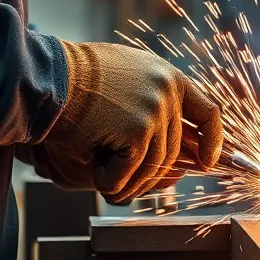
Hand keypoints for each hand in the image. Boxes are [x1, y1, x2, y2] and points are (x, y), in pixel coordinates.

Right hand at [28, 41, 222, 203]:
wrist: (47, 75)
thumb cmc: (76, 81)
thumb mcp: (125, 82)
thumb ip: (152, 106)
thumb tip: (178, 160)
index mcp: (169, 77)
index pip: (208, 112)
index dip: (212, 141)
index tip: (207, 163)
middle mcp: (168, 90)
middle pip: (175, 151)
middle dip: (150, 176)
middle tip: (124, 184)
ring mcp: (156, 109)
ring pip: (153, 167)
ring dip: (127, 182)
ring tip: (104, 178)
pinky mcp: (137, 130)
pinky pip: (129, 173)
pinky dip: (111, 182)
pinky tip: (95, 174)